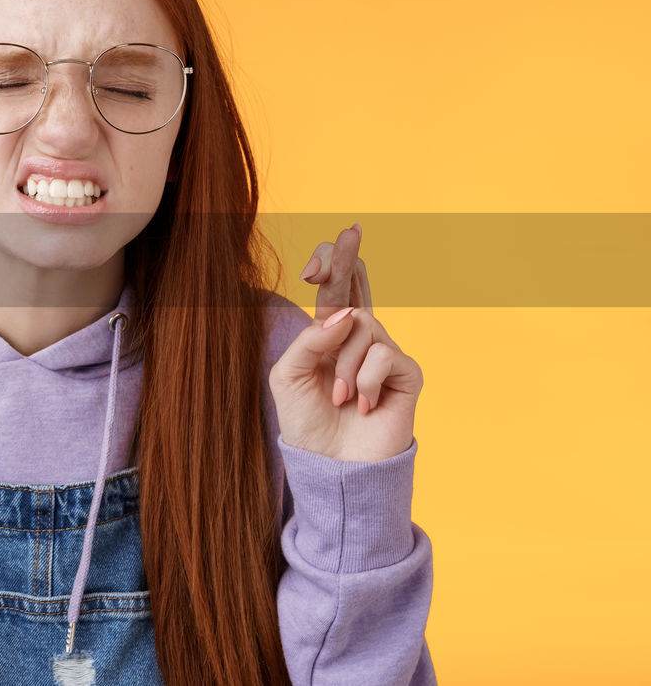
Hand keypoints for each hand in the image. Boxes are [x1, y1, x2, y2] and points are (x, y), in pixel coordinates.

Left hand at [268, 223, 423, 461]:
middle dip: (348, 257)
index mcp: (330, 336)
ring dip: (343, 364)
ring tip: (340, 397)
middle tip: (351, 230)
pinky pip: (384, 354)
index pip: (338, 290)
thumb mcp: (289, 375)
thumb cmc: (307, 421)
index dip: (339, 262)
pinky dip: (365, 380)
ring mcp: (386, 354)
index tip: (346, 233)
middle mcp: (361, 339)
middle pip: (357, 287)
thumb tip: (347, 314)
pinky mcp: (407, 375)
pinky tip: (363, 405)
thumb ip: (310, 339)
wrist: (330, 466)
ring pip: (363, 326)